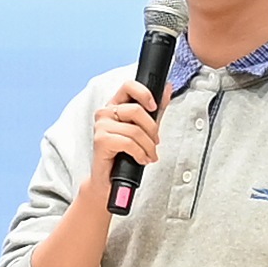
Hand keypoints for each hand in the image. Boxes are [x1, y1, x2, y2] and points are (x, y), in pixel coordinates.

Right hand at [81, 69, 165, 196]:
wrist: (108, 180)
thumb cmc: (124, 155)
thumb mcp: (144, 129)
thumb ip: (155, 109)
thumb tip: (167, 88)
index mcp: (114, 106)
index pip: (128, 86)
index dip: (144, 93)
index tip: (154, 106)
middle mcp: (105, 113)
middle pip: (136, 110)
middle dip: (152, 129)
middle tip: (155, 142)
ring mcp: (101, 126)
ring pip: (135, 130)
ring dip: (148, 146)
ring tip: (150, 155)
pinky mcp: (100, 140)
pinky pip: (129, 143)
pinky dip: (140, 154)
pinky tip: (141, 160)